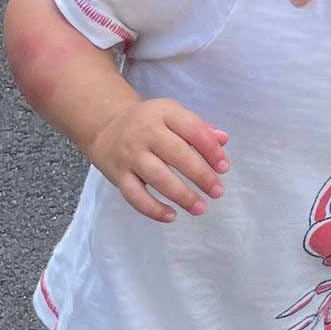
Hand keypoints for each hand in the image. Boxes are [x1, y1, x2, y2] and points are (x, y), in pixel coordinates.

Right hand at [89, 97, 229, 222]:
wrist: (106, 127)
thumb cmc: (150, 124)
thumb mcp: (173, 116)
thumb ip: (199, 128)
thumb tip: (224, 140)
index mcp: (164, 113)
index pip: (193, 130)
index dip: (212, 150)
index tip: (224, 168)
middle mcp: (145, 132)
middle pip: (177, 155)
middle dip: (201, 176)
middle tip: (217, 192)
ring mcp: (130, 154)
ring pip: (158, 178)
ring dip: (182, 195)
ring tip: (200, 208)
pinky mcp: (117, 175)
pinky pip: (135, 196)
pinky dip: (153, 209)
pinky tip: (171, 216)